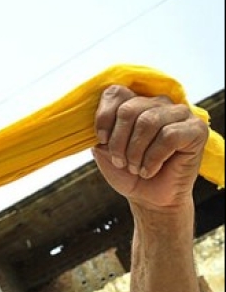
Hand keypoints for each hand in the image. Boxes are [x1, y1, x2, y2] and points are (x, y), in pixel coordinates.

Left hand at [91, 85, 208, 212]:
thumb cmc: (128, 173)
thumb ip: (99, 133)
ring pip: (148, 122)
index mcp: (135, 103)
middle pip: (129, 110)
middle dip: (118, 143)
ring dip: (136, 152)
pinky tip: (151, 170)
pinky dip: (154, 158)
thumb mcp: (105, 152)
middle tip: (121, 162)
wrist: (149, 198)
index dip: (104, 117)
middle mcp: (158, 103)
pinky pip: (169, 135)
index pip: (115, 93)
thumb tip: (97, 126)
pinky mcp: (196, 129)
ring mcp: (180, 114)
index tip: (102, 141)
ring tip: (136, 168)